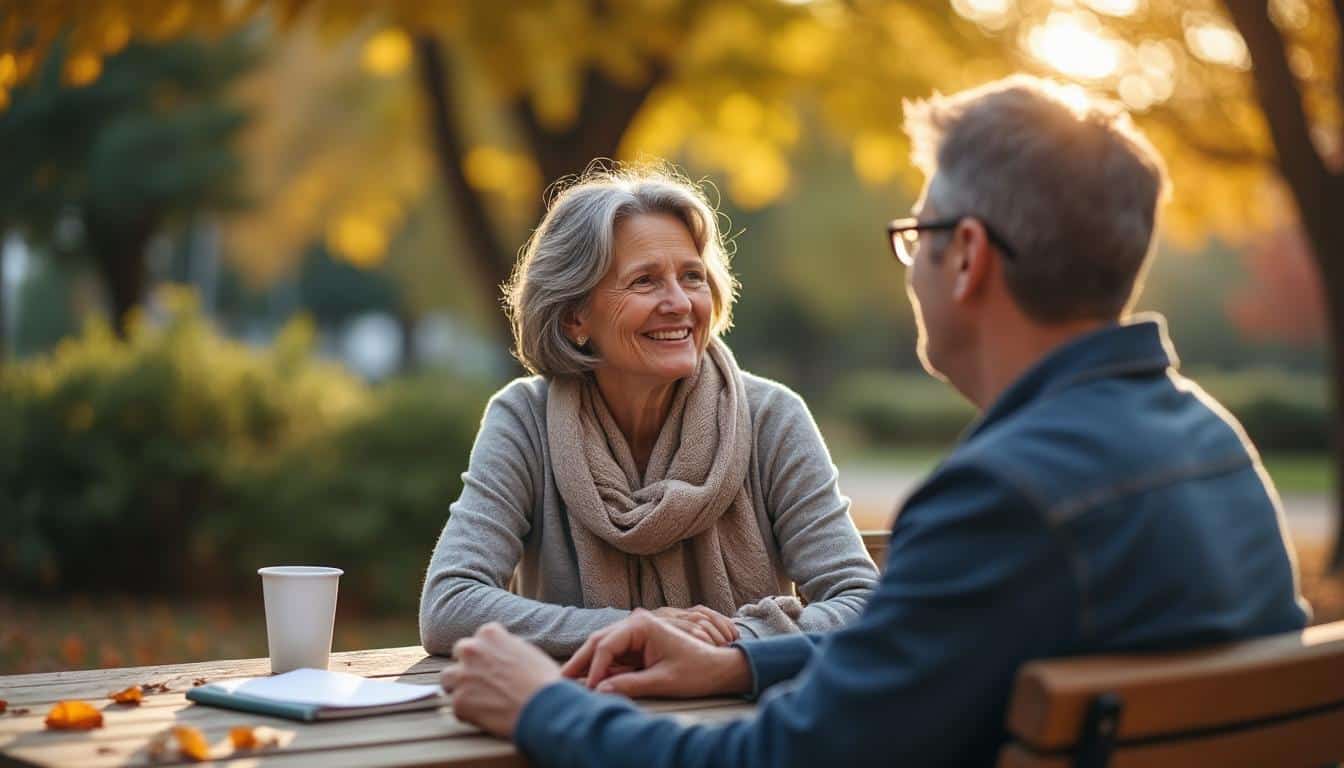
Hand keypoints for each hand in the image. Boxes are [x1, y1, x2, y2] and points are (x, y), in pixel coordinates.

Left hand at [440, 623, 560, 737]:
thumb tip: (500, 654)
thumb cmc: (543, 681)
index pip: (480, 638)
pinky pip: (457, 706)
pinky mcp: (459, 702)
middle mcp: (471, 650)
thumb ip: (507, 647)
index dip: (488, 652)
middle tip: (484, 679)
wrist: (544, 708)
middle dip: (469, 664)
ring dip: (460, 686)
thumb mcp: (528, 652)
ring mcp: (463, 676)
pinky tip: (487, 716)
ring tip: (479, 699)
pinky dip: (469, 712)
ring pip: (449, 678)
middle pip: (460, 652)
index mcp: (489, 634)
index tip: (496, 664)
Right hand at [560, 609, 751, 698]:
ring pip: (602, 648)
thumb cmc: (696, 671)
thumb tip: (600, 691)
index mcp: (643, 624)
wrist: (718, 669)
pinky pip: (613, 656)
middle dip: (580, 662)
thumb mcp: (662, 681)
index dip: (593, 669)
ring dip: (588, 665)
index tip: (586, 691)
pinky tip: (588, 681)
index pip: (606, 645)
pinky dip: (601, 668)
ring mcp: (635, 633)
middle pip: (598, 642)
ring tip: (567, 681)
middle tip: (559, 680)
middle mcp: (636, 623)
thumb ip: (629, 685)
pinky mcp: (637, 645)